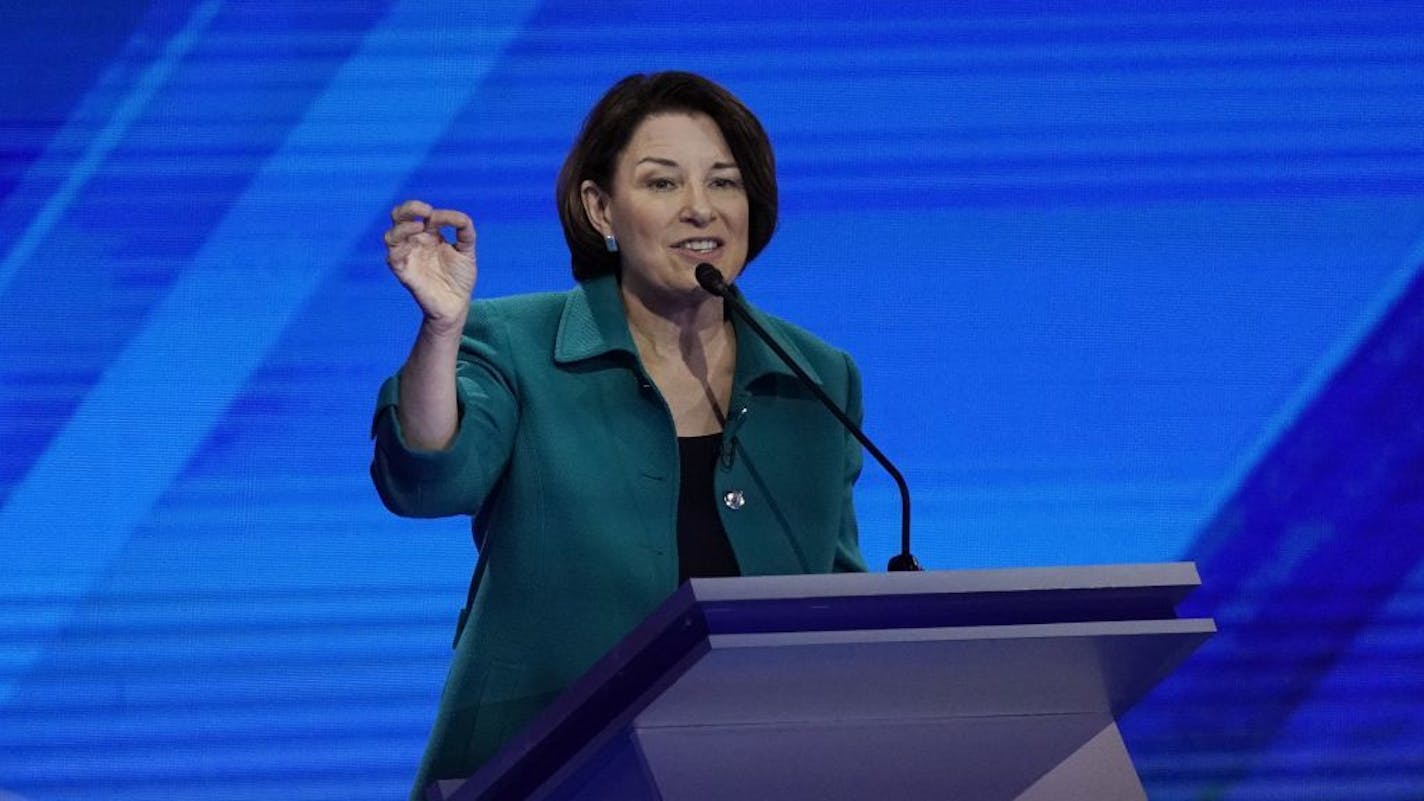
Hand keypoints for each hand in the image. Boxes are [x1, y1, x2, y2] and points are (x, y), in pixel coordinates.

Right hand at [385, 199, 476, 333]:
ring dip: (402, 227)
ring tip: (420, 226)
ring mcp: (408, 257)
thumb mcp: (467, 249)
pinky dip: (398, 248)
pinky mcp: (404, 273)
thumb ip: (464, 229)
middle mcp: (415, 243)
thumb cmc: (460, 278)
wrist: (457, 304)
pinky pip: (392, 258)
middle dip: (407, 208)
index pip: (417, 212)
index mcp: (428, 235)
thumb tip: (455, 216)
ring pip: (391, 236)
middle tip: (425, 211)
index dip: (426, 209)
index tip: (441, 218)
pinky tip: (414, 245)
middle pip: (399, 218)